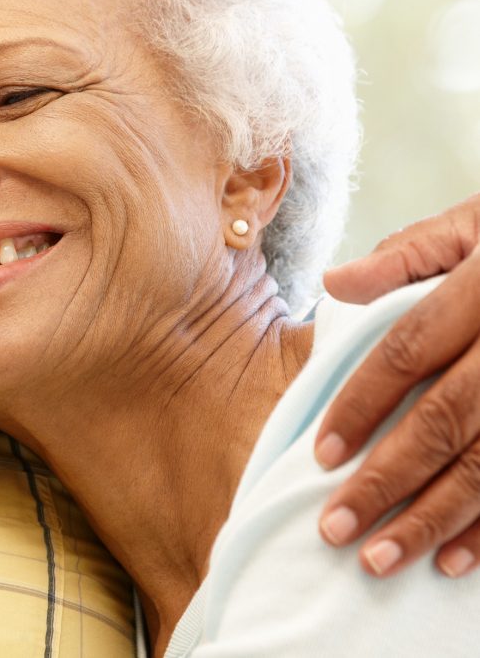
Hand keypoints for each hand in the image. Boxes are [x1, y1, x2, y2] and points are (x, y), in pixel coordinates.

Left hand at [316, 193, 479, 576]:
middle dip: (387, 480)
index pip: (408, 351)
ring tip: (381, 559)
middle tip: (335, 528)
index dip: (361, 404)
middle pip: (446, 420)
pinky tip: (456, 562)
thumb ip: (405, 255)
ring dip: (437, 519)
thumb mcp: (469, 226)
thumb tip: (334, 283)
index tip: (322, 455)